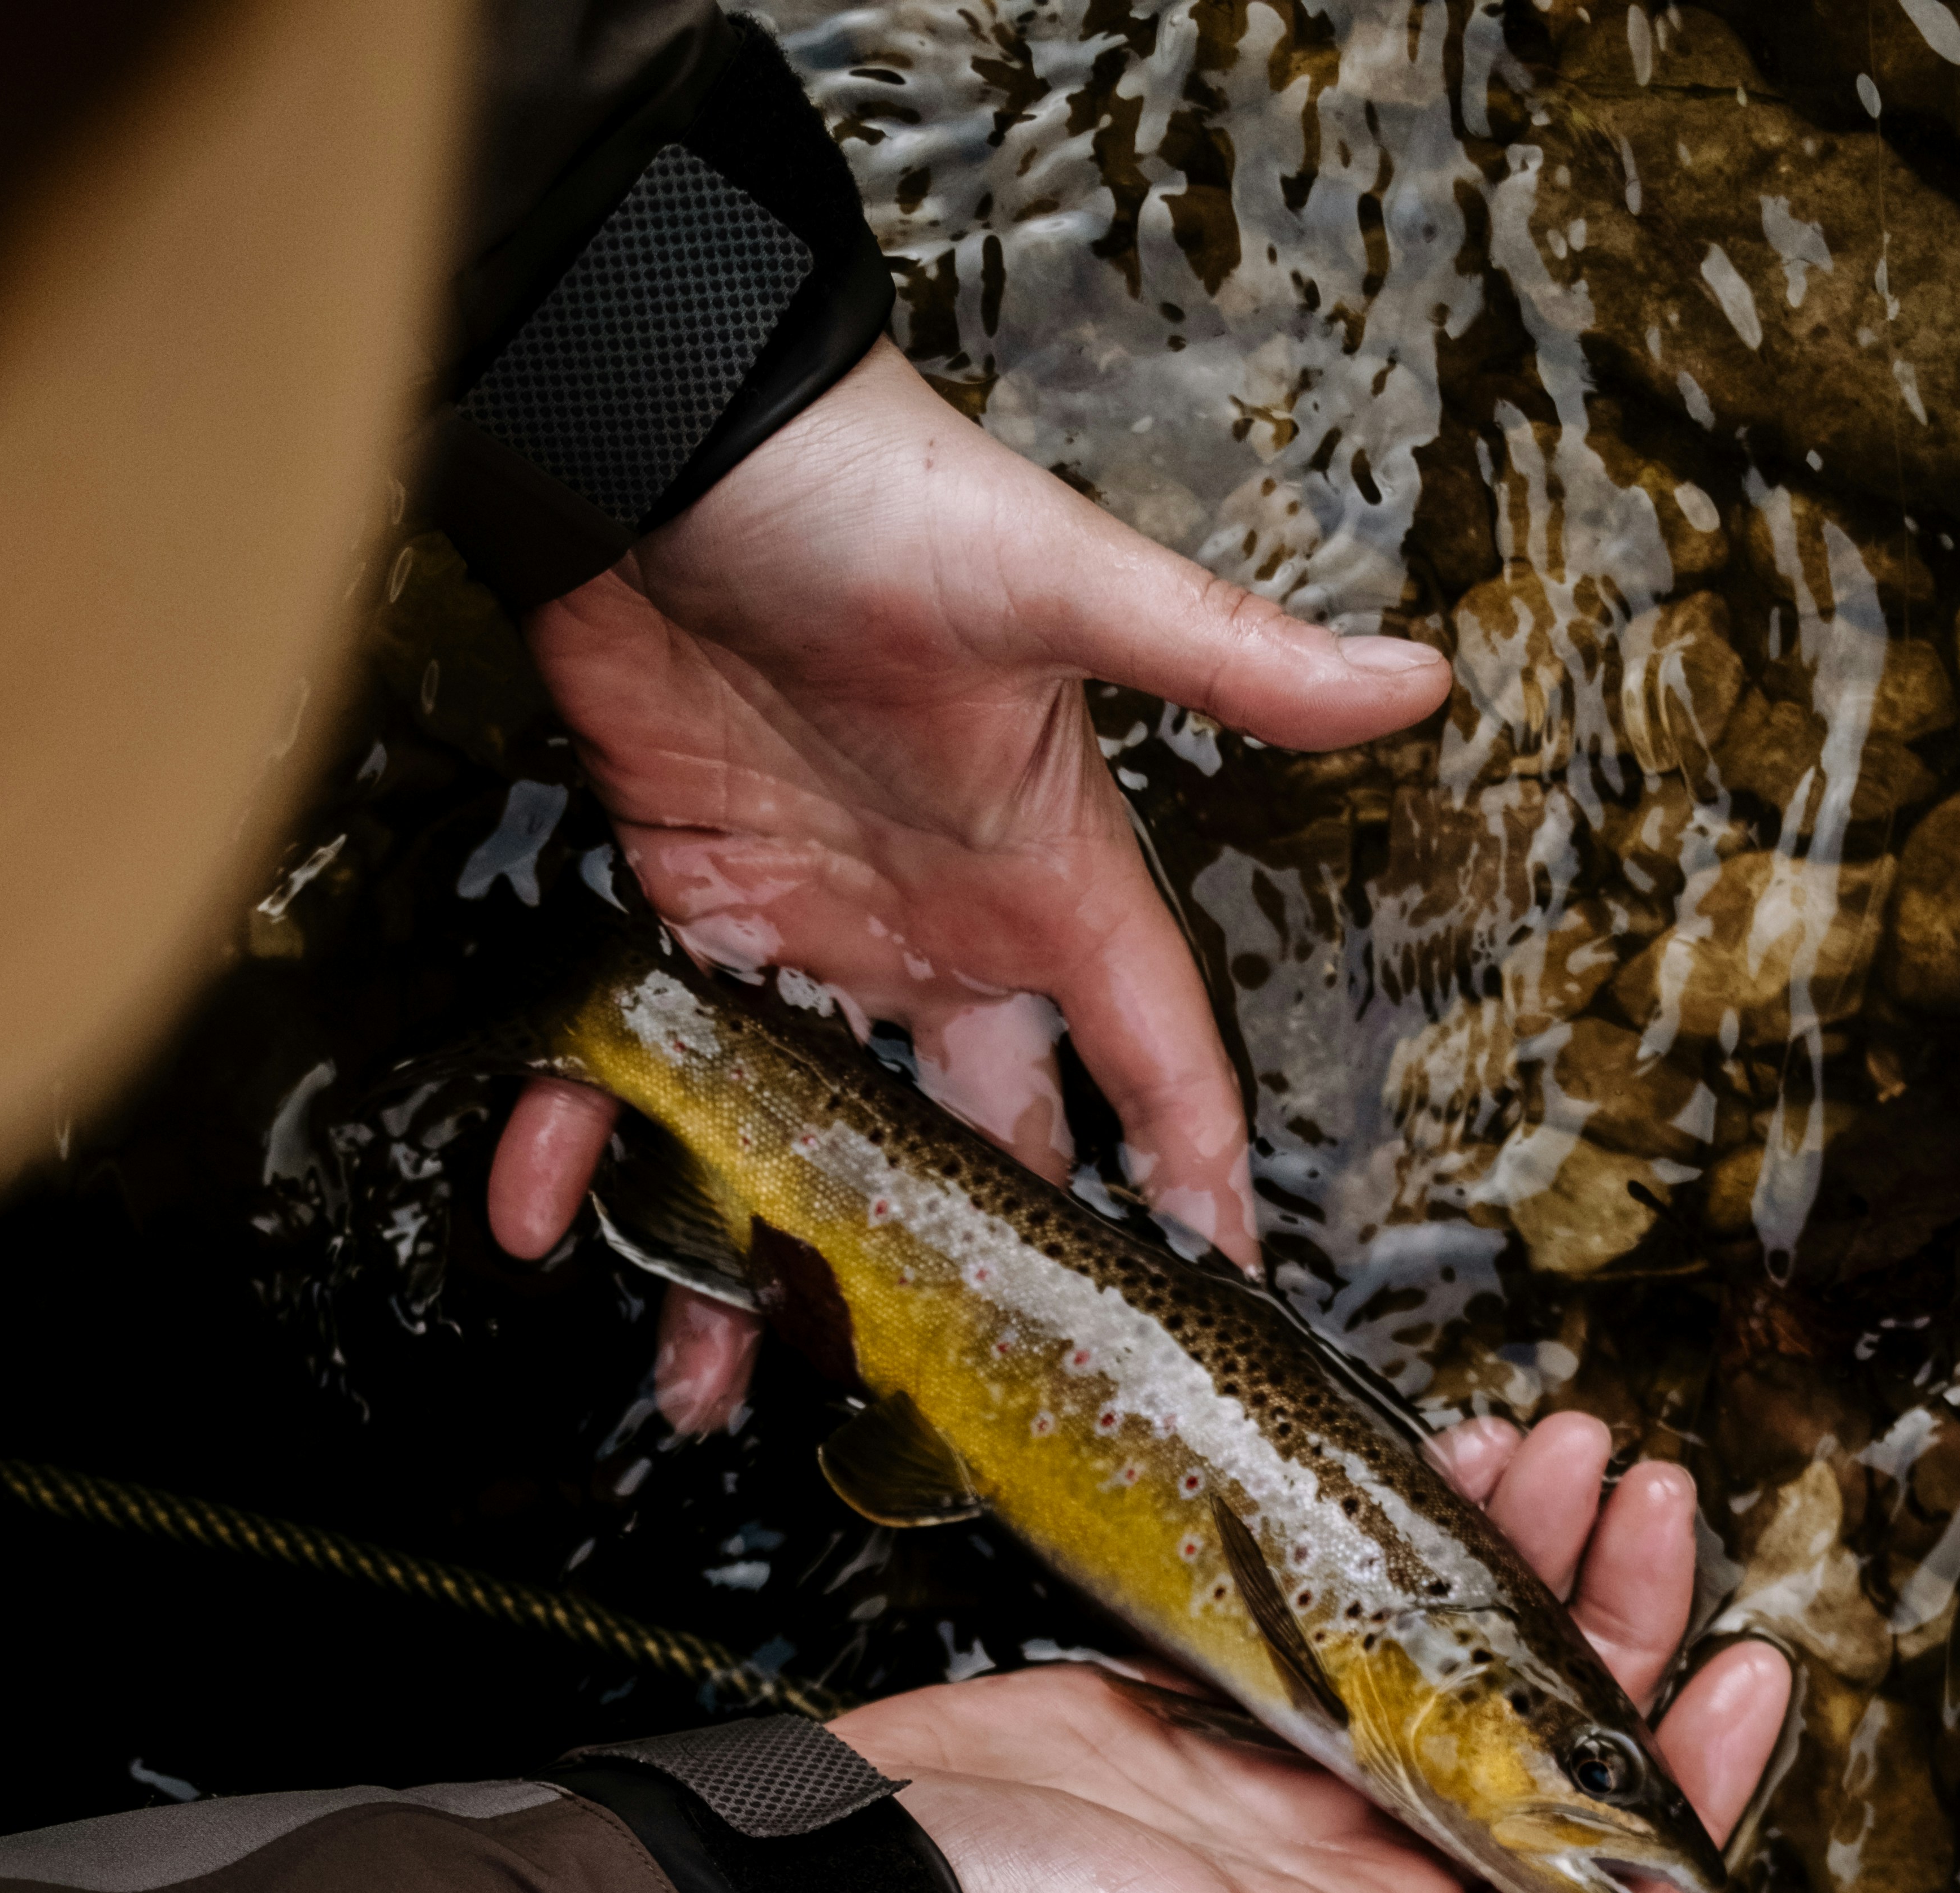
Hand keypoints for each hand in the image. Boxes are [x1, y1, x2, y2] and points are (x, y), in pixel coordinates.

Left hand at [489, 339, 1451, 1430]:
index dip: (1191, 1177)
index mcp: (1047, 882)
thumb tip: (1416, 680)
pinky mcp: (686, 910)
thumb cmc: (876, 493)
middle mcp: (939, 934)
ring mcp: (812, 934)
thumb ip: (1225, 658)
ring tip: (708, 1384)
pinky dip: (587, 1134)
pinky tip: (543, 1209)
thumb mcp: (1062, 582)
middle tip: (945, 1399)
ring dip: (755, 1257)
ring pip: (805, 1138)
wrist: (666, 426)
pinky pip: (644, 1058)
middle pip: (979, 1143)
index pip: (1152, 1060)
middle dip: (967, 1274)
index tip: (1214, 1298)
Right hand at [830, 1417, 1792, 1892]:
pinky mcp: (1218, 1706)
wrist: (846, 1881)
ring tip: (1560, 1445)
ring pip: (1455, 1668)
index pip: (1595, 1889)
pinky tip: (1443, 1469)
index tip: (1748, 1666)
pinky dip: (1402, 1548)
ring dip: (1518, 1562)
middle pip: (1541, 1752)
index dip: (1683, 1787)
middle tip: (1648, 1491)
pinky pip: (1351, 1618)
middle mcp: (1361, 1883)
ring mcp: (1290, 1785)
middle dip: (1611, 1622)